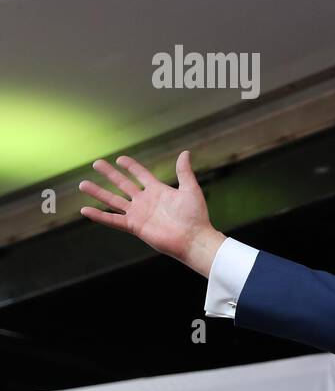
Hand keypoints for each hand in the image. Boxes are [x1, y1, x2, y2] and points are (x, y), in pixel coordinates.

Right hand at [78, 151, 225, 276]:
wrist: (193, 238)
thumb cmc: (195, 216)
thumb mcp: (190, 189)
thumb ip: (184, 172)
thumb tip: (185, 152)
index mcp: (159, 191)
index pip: (141, 175)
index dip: (131, 167)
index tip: (119, 158)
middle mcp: (146, 201)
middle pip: (123, 184)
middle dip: (110, 174)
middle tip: (96, 163)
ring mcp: (139, 213)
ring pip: (114, 200)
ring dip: (98, 192)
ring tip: (82, 184)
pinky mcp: (134, 226)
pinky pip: (113, 220)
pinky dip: (99, 216)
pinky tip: (85, 210)